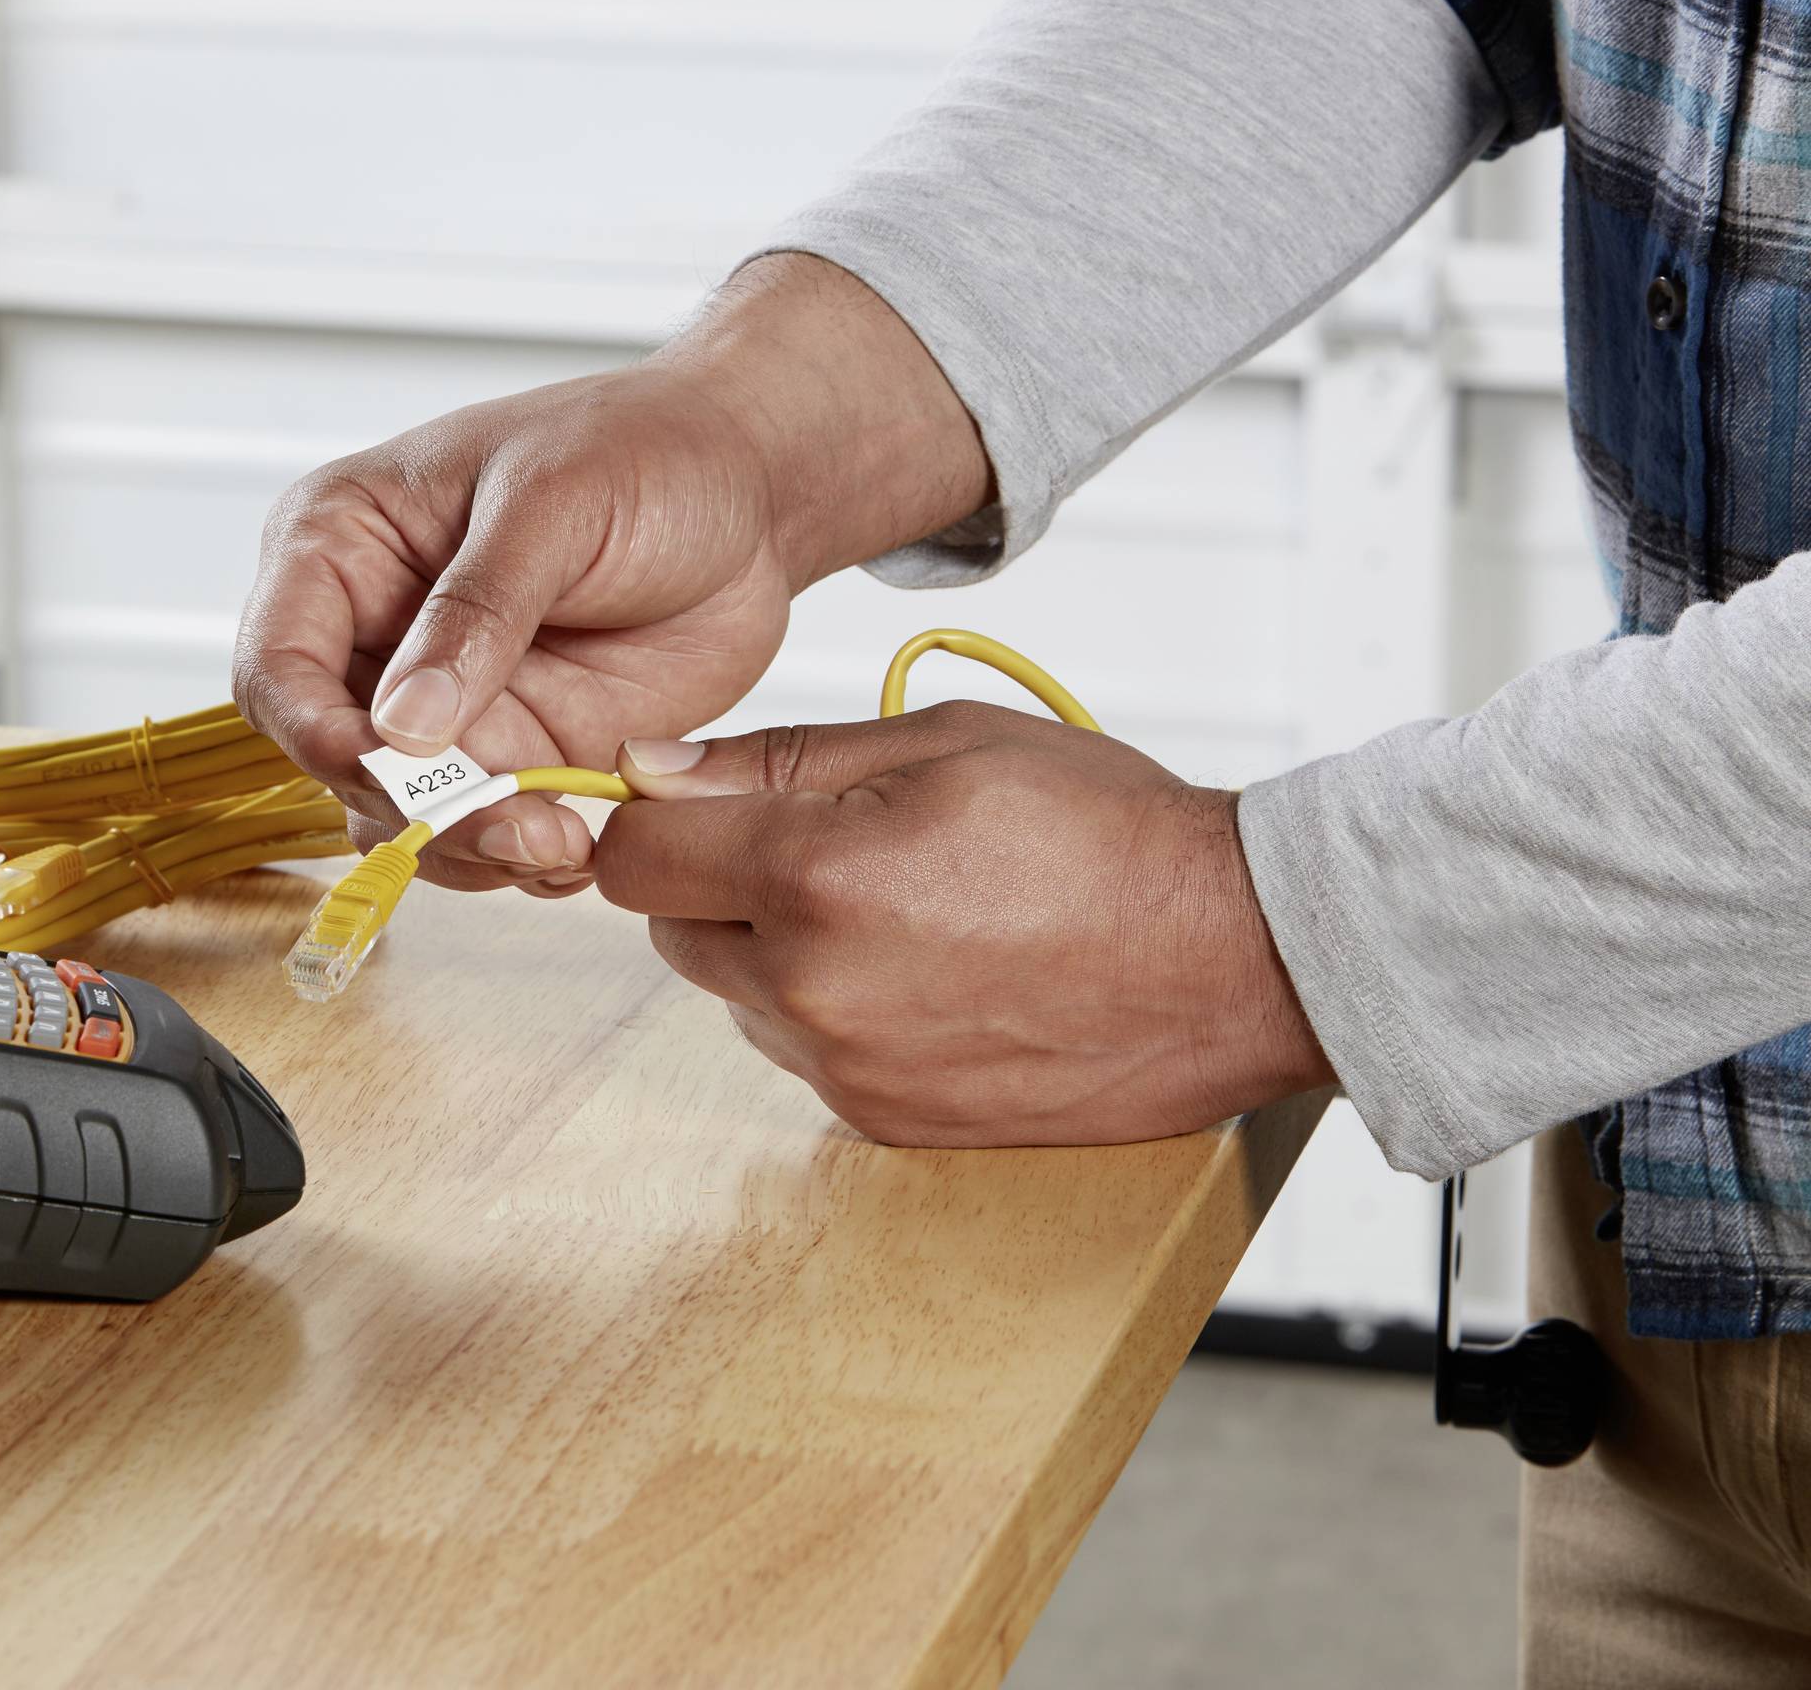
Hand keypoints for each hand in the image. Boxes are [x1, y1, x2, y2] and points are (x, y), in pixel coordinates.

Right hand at [232, 255, 987, 890]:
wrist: (752, 493)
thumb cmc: (644, 452)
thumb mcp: (554, 504)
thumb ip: (477, 609)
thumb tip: (403, 723)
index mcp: (343, 546)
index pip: (277, 666)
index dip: (315, 734)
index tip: (387, 773)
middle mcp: (372, 638)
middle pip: (335, 763)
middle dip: (413, 813)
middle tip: (513, 826)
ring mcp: (441, 707)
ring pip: (401, 819)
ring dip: (468, 852)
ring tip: (561, 840)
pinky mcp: (510, 754)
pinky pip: (479, 838)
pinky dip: (519, 859)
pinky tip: (581, 840)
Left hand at [589, 703, 1330, 1144]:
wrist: (1234, 960)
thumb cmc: (1103, 833)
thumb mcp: (938, 743)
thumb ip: (776, 759)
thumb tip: (649, 771)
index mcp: (814, 877)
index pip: (633, 859)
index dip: (654, 817)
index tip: (692, 800)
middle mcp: (812, 989)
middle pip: (673, 932)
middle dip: (718, 880)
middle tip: (829, 842)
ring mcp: (848, 1070)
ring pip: (738, 994)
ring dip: (778, 948)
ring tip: (902, 907)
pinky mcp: (886, 1123)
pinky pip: (805, 1052)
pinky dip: (835, 1009)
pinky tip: (928, 970)